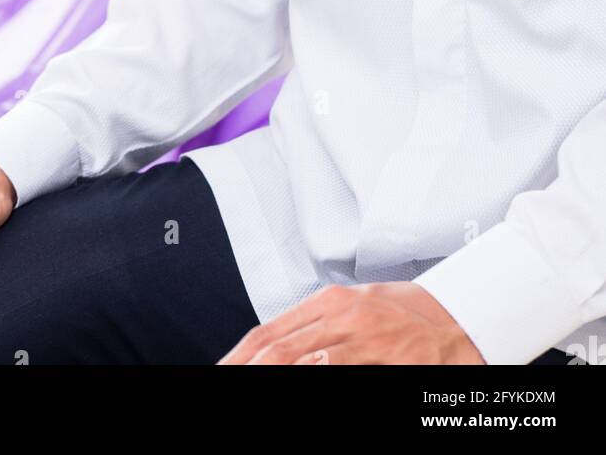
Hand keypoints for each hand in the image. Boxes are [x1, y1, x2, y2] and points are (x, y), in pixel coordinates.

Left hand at [217, 281, 486, 364]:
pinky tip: (294, 386)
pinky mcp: (384, 360)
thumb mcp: (361, 306)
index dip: (240, 355)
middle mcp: (342, 316)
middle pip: (277, 349)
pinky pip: (336, 373)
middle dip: (246, 368)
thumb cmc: (413, 314)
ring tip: (247, 388)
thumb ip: (321, 323)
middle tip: (224, 381)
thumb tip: (281, 346)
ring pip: (300, 363)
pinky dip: (311, 380)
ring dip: (271, 376)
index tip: (223, 369)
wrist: (465, 315)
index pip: (270, 330)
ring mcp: (363, 340)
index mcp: (332, 301)